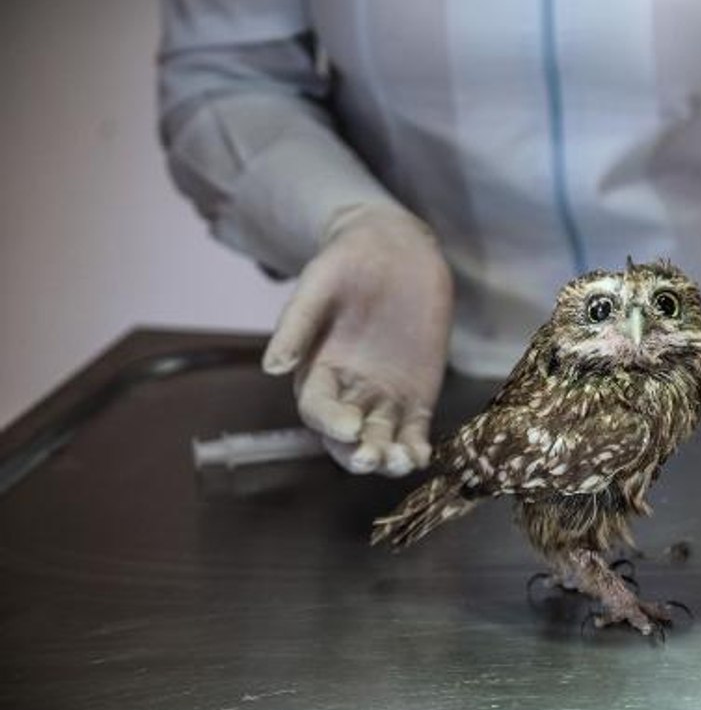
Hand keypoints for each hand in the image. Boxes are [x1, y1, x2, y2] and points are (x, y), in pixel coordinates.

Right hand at [262, 204, 452, 475]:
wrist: (396, 249)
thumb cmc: (348, 262)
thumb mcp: (319, 285)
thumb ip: (297, 324)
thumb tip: (271, 367)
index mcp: (317, 370)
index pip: (317, 408)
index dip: (329, 421)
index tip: (349, 427)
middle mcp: (348, 390)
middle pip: (346, 436)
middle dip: (356, 451)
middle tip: (371, 458)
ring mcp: (384, 395)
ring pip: (382, 438)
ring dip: (388, 456)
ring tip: (400, 461)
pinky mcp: (417, 394)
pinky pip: (413, 428)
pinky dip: (416, 446)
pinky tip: (421, 456)